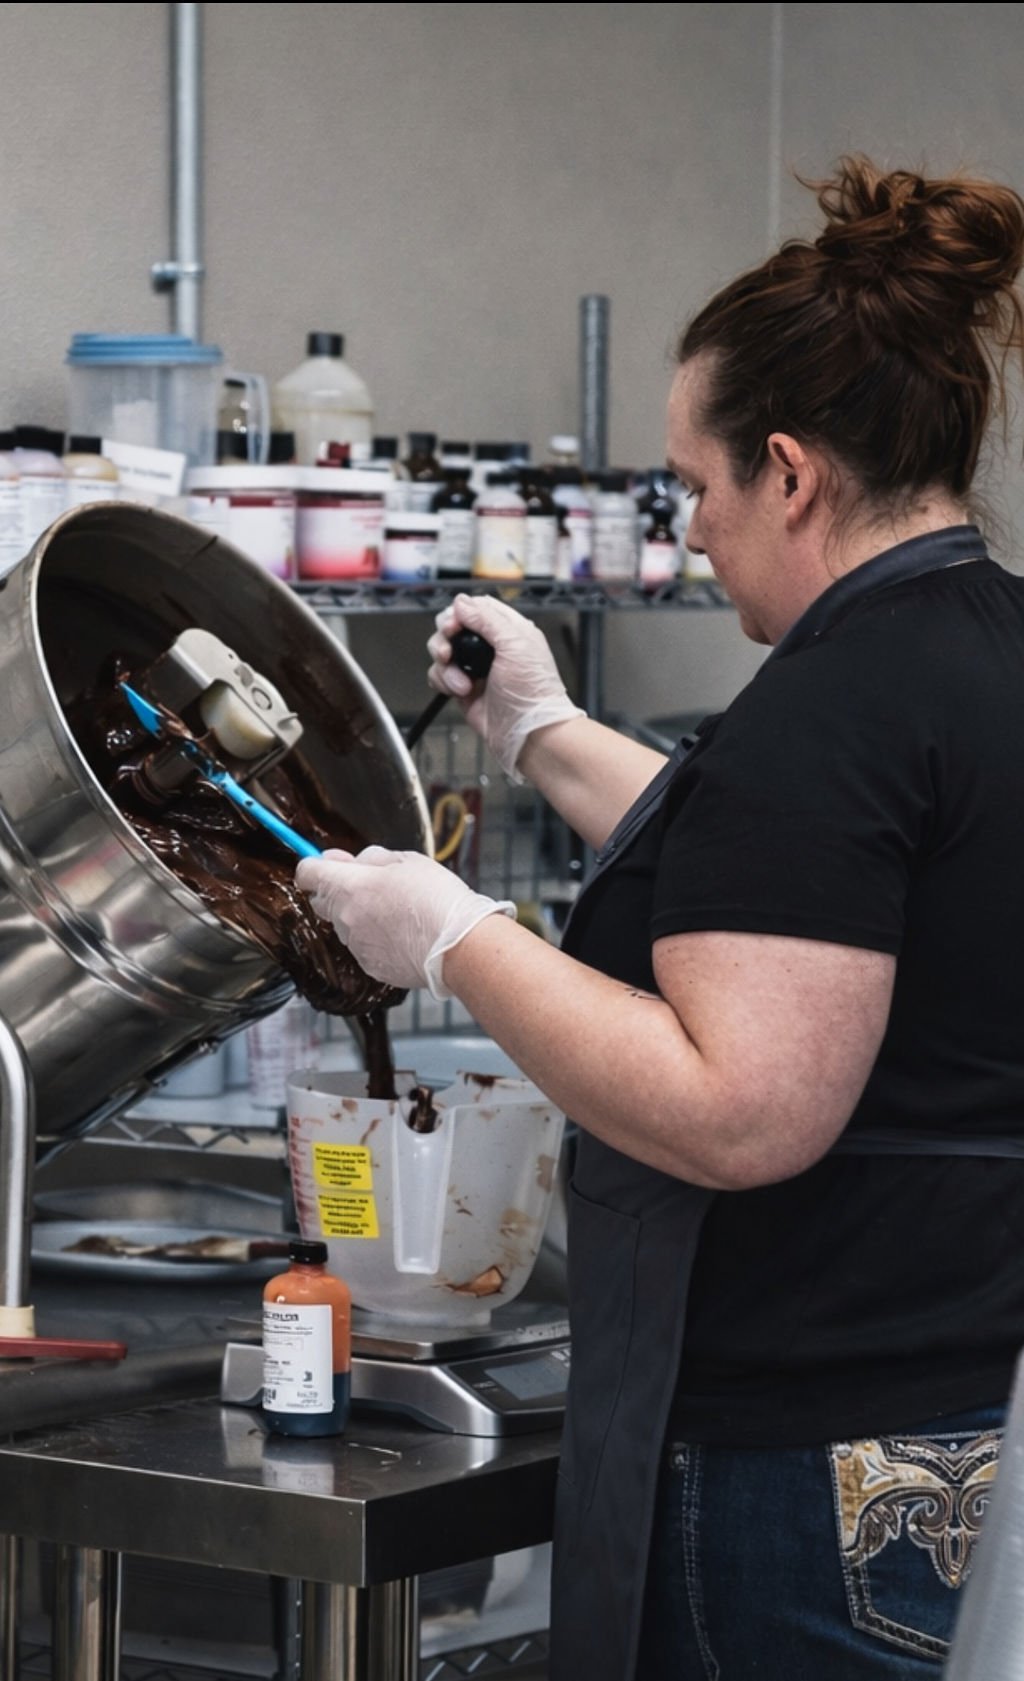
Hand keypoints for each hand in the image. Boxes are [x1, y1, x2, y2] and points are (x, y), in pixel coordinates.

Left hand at [296, 847, 514, 999]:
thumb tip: (348, 860)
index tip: (328, 863)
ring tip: (398, 912)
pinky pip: (364, 946)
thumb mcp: (407, 860)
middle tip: (372, 885)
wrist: (457, 946)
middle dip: (339, 891)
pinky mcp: (371, 966)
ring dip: (361, 916)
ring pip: (346, 925)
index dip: (316, 865)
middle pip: (323, 901)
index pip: (307, 873)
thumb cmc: (437, 899)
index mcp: (350, 887)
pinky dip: (376, 939)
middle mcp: (345, 918)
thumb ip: (370, 858)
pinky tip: (402, 934)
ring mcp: (357, 945)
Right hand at [426, 593, 583, 780]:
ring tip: (461, 682)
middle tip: (448, 649)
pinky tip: (459, 691)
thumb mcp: (516, 644)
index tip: (455, 624)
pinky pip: (440, 676)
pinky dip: (443, 681)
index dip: (461, 612)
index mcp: (510, 631)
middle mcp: (491, 647)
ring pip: (443, 651)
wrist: (528, 734)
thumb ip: (487, 619)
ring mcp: (475, 669)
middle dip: (445, 637)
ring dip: (445, 664)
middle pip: (454, 627)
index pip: (478, 608)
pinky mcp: (463, 689)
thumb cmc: (532, 693)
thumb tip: (461, 602)